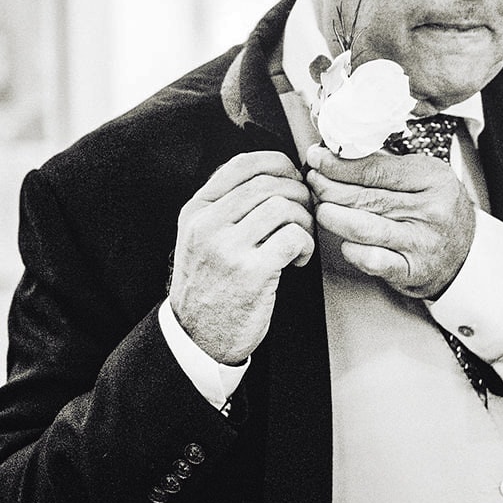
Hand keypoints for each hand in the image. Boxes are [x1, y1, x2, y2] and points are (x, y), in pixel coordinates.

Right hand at [168, 151, 315, 364]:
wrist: (197, 338)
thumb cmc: (209, 286)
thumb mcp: (200, 237)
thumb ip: (225, 205)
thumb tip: (271, 173)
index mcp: (196, 211)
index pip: (242, 164)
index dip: (277, 163)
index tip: (292, 177)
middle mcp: (208, 225)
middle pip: (268, 183)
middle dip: (298, 194)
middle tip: (304, 214)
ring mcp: (228, 248)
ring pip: (284, 206)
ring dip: (304, 220)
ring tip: (300, 240)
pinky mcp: (251, 272)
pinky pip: (294, 236)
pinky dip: (306, 245)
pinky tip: (299, 259)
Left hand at [303, 144, 475, 298]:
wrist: (465, 253)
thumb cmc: (437, 210)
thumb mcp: (424, 176)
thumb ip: (387, 165)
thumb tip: (338, 153)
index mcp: (432, 177)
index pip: (375, 169)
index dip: (339, 165)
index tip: (317, 159)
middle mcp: (430, 209)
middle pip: (365, 197)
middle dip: (330, 188)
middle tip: (313, 182)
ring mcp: (421, 242)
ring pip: (365, 228)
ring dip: (334, 218)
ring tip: (321, 209)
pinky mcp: (412, 270)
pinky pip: (374, 261)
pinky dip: (352, 251)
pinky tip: (344, 242)